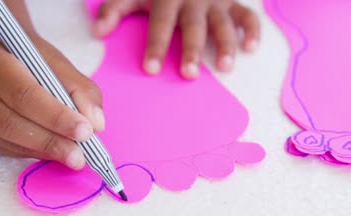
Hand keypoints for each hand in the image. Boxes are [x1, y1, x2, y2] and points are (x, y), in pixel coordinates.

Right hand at [0, 37, 104, 169]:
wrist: (5, 60)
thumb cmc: (32, 61)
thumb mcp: (58, 65)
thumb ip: (81, 90)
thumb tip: (96, 123)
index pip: (23, 93)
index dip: (56, 116)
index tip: (85, 131)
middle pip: (10, 121)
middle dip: (50, 140)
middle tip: (79, 154)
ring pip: (5, 139)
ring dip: (43, 151)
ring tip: (72, 156)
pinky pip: (4, 148)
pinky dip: (32, 153)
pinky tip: (53, 152)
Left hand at [93, 0, 259, 79]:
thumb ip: (115, 9)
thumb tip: (98, 32)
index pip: (161, 24)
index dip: (156, 46)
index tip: (151, 69)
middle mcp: (194, 0)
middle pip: (194, 27)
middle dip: (192, 50)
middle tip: (189, 74)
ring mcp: (216, 1)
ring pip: (224, 23)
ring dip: (226, 44)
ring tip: (225, 67)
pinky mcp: (233, 3)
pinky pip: (248, 16)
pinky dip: (253, 31)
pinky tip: (251, 48)